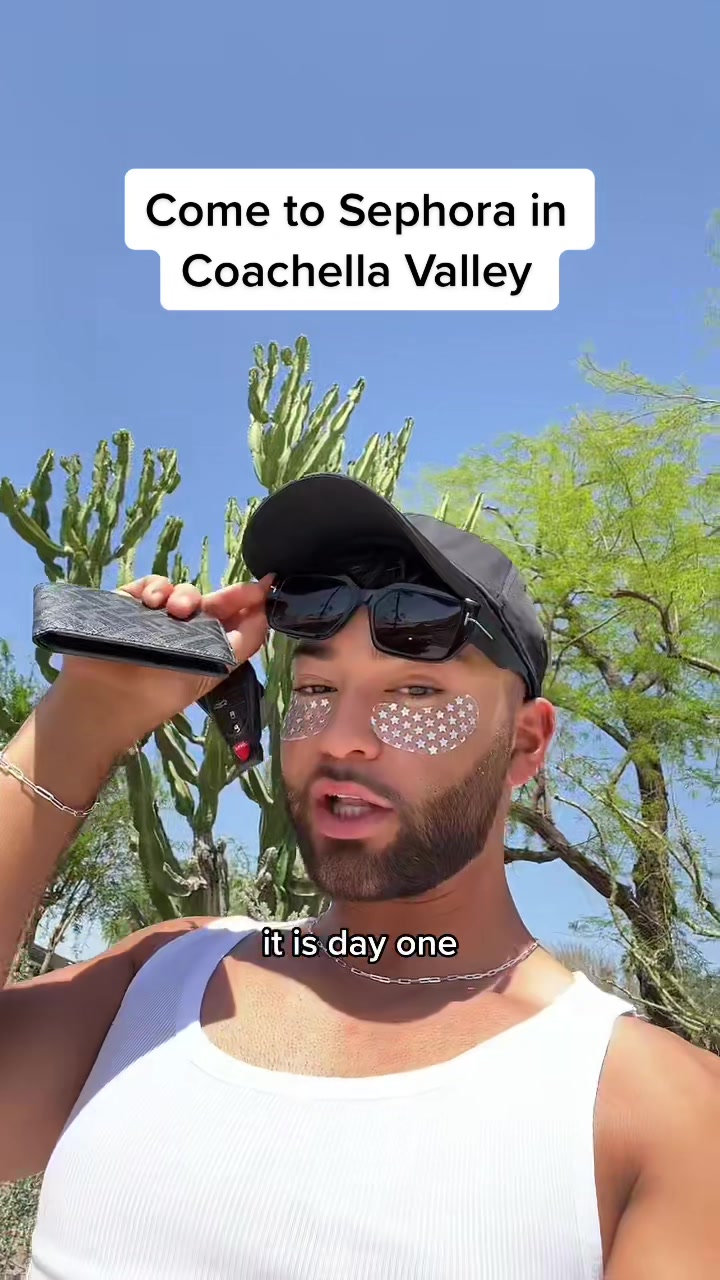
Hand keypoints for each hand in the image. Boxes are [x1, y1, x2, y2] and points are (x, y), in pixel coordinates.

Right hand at [51, 574, 273, 745]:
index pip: (234, 615)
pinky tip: (152, 601)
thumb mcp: (216, 668)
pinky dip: (155, 587)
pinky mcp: (130, 603)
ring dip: (183, 596)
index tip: (265, 584)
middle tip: (209, 605)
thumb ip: (245, 642)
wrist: (111, 698)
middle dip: (215, 597)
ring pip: (180, 589)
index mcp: (209, 643)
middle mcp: (186, 628)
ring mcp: (157, 614)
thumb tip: (266, 612)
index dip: (249, 598)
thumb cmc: (166, 690)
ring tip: (174, 611)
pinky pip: (149, 585)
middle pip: (210, 599)